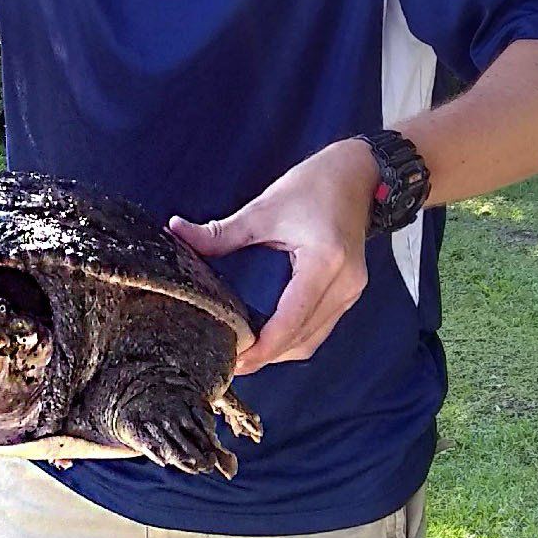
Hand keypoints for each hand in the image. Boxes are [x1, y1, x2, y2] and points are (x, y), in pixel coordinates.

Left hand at [169, 140, 377, 374]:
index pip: (292, 319)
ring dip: (281, 352)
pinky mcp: (349, 291)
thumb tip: (178, 232)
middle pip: (303, 338)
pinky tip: (269, 338)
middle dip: (268, 356)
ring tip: (246, 355)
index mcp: (324, 261)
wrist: (359, 175)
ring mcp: (351, 290)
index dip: (264, 347)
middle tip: (232, 363)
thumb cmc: (316, 185)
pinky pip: (321, 327)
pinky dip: (295, 338)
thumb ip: (222, 231)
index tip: (236, 359)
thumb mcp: (264, 208)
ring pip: (314, 339)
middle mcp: (344, 283)